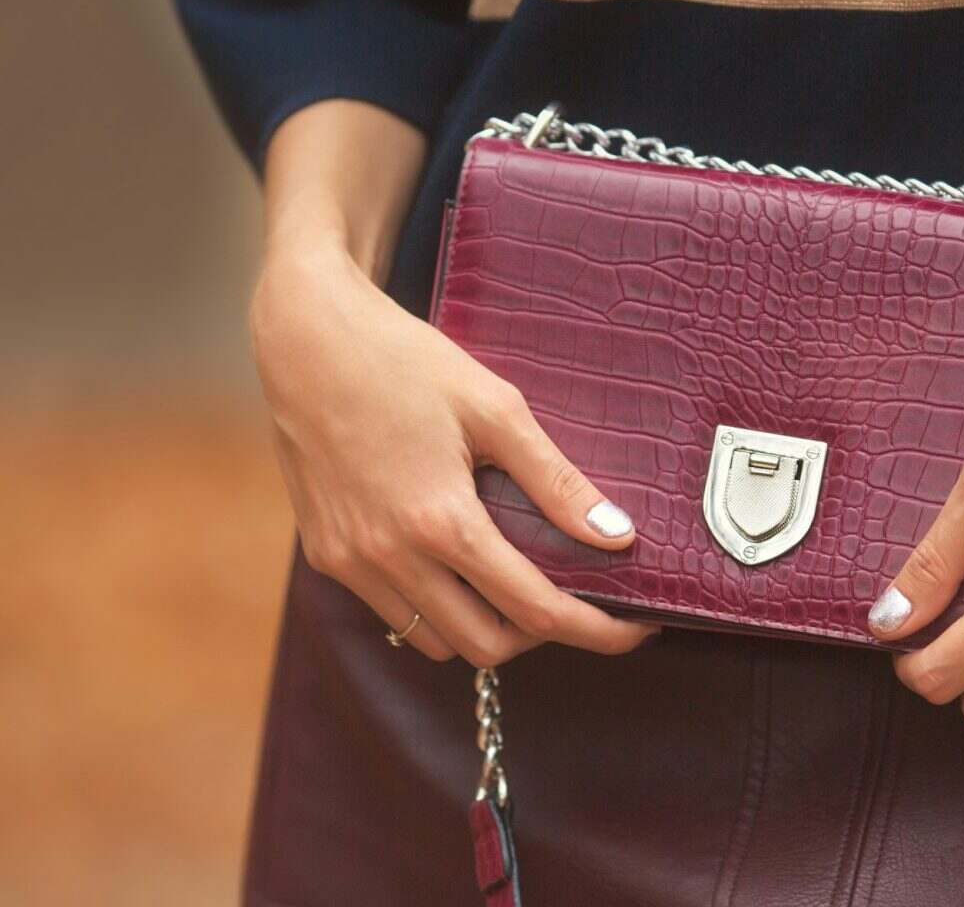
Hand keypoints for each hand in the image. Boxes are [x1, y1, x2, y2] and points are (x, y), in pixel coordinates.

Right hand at [250, 236, 656, 665]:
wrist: (305, 338)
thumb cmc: (403, 361)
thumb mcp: (495, 407)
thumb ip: (556, 480)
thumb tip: (618, 536)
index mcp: (439, 521)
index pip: (536, 612)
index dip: (597, 631)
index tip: (637, 629)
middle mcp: (389, 556)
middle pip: (487, 646)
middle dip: (540, 634)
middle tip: (576, 594)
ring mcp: (351, 562)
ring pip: (435, 640)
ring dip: (485, 625)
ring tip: (518, 576)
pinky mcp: (326, 554)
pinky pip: (394, 612)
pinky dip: (436, 606)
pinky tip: (459, 560)